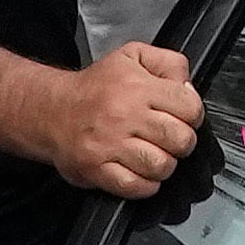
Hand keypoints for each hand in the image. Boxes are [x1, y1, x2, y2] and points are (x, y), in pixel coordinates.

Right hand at [39, 43, 205, 196]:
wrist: (52, 110)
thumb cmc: (95, 88)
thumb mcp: (133, 57)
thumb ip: (169, 63)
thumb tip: (187, 87)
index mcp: (136, 86)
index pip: (190, 107)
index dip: (192, 114)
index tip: (182, 116)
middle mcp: (123, 115)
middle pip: (181, 140)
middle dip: (181, 142)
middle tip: (167, 138)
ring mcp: (109, 144)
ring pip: (162, 166)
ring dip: (163, 164)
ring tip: (151, 153)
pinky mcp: (97, 169)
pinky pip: (138, 187)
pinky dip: (145, 184)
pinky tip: (138, 170)